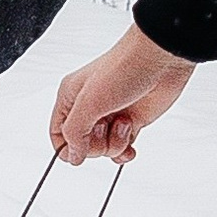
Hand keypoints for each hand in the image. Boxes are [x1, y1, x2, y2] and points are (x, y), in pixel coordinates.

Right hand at [51, 22, 195, 163]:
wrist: (158, 60)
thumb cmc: (122, 69)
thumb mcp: (88, 103)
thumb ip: (75, 132)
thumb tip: (73, 156)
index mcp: (71, 98)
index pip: (58, 133)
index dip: (68, 147)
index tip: (81, 151)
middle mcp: (89, 108)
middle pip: (83, 145)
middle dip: (97, 144)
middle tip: (106, 125)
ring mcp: (111, 115)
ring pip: (105, 149)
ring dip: (116, 143)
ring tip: (125, 121)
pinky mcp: (131, 121)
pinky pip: (122, 148)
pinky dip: (126, 150)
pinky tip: (131, 146)